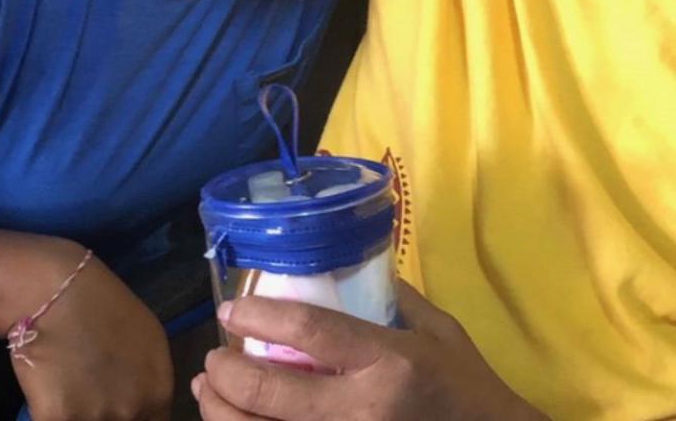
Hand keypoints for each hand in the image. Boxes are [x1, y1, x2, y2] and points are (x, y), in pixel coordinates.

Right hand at [12, 248, 172, 419]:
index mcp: (159, 392)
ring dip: (82, 415)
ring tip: (75, 388)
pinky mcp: (57, 419)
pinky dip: (53, 414)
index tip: (123, 410)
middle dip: (109, 418)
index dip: (138, 419)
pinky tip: (53, 395)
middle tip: (95, 391)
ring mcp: (95, 417)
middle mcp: (132, 409)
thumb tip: (147, 411)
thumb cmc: (107, 311)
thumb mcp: (150, 343)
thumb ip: (151, 384)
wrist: (61, 294)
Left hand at [192, 281, 547, 420]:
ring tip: (210, 392)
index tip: (233, 308)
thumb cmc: (465, 383)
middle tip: (214, 357)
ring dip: (223, 414)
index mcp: (388, 360)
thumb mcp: (438, 329)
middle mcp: (361, 408)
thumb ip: (395, 300)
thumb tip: (350, 269)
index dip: (263, 315)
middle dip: (228, 374)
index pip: (312, 330)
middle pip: (272, 393)